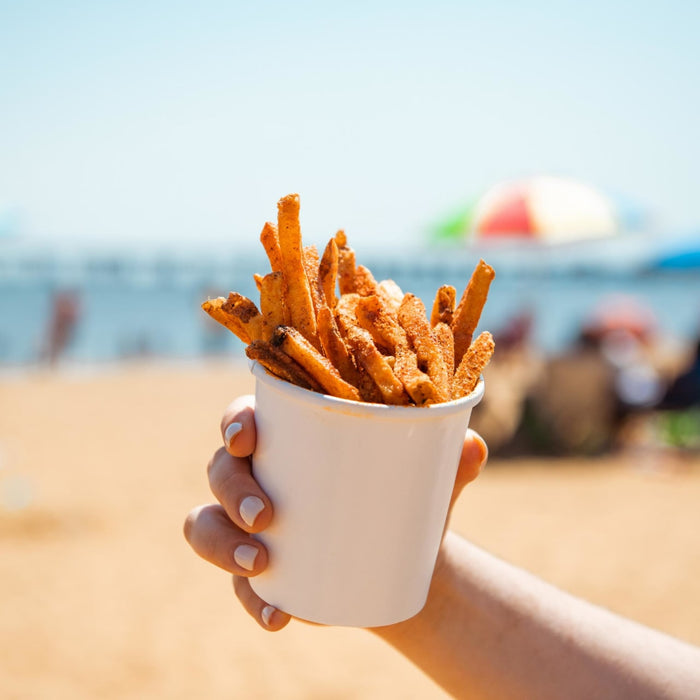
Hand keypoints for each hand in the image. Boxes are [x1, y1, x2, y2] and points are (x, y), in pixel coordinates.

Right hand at [183, 394, 487, 631]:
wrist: (402, 558)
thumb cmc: (403, 498)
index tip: (248, 435)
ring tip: (264, 562)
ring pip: (205, 524)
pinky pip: (234, 584)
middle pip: (220, 470)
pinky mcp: (254, 572)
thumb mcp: (425, 479)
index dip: (234, 421)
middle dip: (232, 489)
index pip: (244, 416)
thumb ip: (449, 462)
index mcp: (289, 437)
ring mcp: (248, 526)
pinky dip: (251, 600)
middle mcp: (258, 475)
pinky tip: (279, 615)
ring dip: (223, 543)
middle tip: (268, 515)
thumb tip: (473, 445)